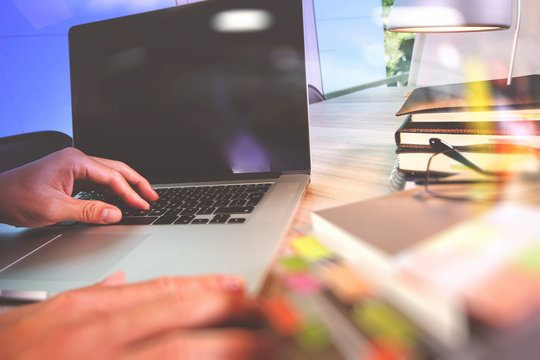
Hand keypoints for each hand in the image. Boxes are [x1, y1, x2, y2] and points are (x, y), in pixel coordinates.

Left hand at [0, 147, 157, 226]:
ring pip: (108, 174)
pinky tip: (118, 198)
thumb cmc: (16, 197)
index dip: (130, 193)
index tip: (142, 205)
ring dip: (125, 186)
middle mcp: (77, 160)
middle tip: (152, 196)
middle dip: (136, 183)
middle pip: (115, 169)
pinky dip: (111, 190)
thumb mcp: (54, 208)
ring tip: (141, 197)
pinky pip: (97, 180)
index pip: (112, 177)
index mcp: (75, 162)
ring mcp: (73, 167)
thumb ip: (88, 211)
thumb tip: (115, 213)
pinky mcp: (70, 175)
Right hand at [0, 273, 270, 359]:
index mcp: (85, 311)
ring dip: (221, 348)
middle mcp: (96, 337)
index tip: (237, 287)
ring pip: (174, 353)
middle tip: (265, 312)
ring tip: (259, 344)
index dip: (203, 289)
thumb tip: (126, 279)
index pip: (157, 292)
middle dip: (225, 314)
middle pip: (175, 318)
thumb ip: (96, 295)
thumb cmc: (12, 349)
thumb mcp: (49, 313)